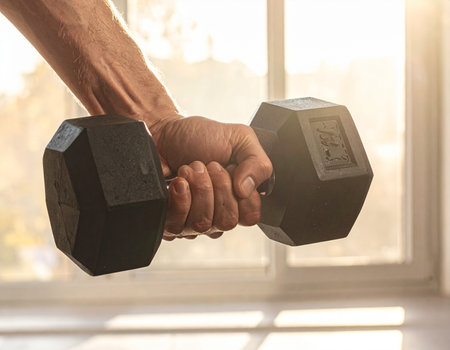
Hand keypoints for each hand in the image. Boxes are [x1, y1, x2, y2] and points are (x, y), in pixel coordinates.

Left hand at [149, 116, 272, 239]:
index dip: (241, 194)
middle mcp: (216, 213)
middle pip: (227, 222)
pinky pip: (177, 226)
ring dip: (198, 189)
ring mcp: (191, 221)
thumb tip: (247, 191)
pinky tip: (179, 183)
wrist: (162, 132)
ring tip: (191, 169)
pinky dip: (180, 199)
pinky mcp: (168, 221)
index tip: (231, 168)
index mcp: (238, 198)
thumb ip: (258, 163)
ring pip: (203, 224)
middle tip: (208, 165)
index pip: (250, 217)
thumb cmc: (199, 137)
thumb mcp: (240, 138)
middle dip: (218, 187)